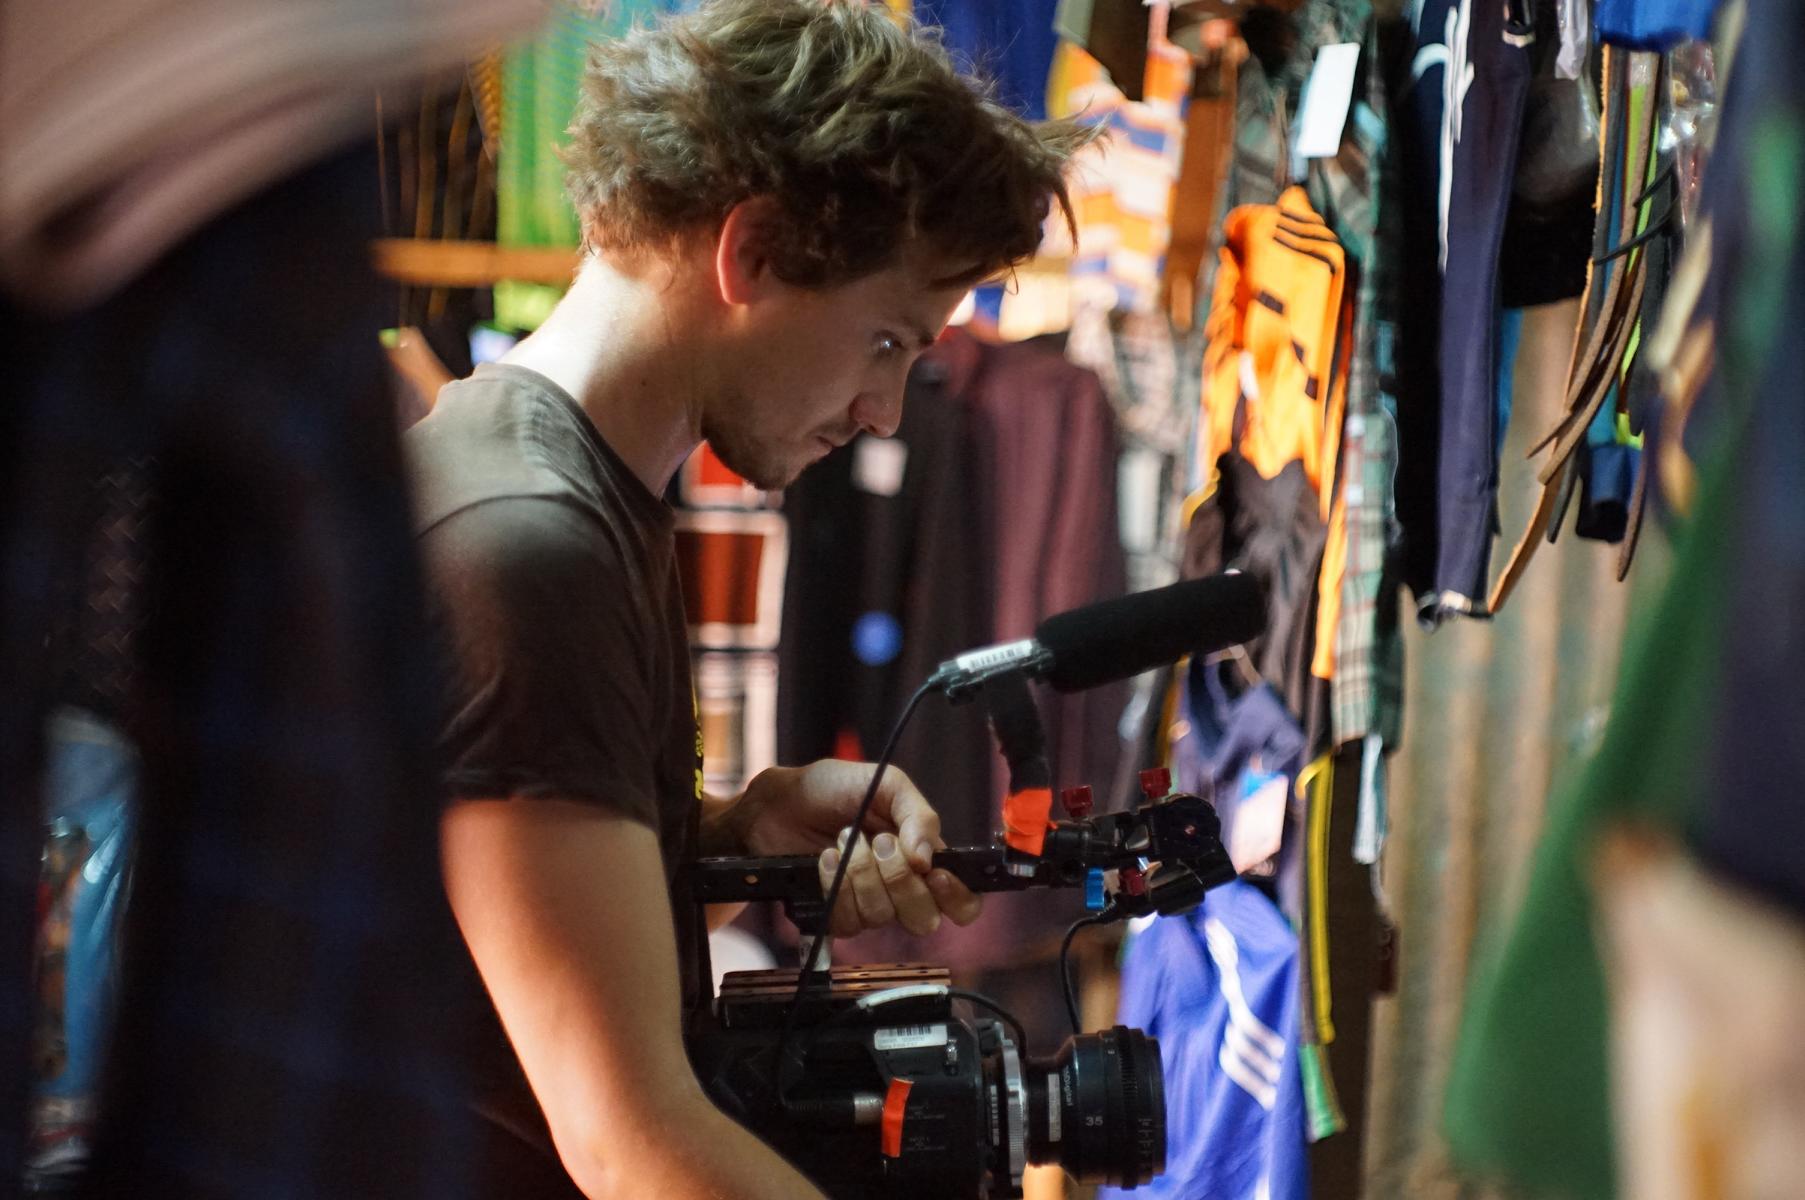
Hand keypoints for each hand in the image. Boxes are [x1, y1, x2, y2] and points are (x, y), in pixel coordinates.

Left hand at [733, 761, 982, 936]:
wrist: (780, 802)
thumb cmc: (832, 789)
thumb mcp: (885, 784)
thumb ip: (918, 814)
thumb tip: (928, 857)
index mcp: (923, 858)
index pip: (961, 901)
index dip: (956, 898)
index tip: (935, 875)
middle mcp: (900, 888)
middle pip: (924, 917)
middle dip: (899, 879)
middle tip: (878, 842)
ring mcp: (867, 903)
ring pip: (882, 916)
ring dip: (860, 875)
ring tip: (842, 840)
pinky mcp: (834, 914)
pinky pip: (846, 921)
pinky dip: (834, 885)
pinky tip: (825, 860)